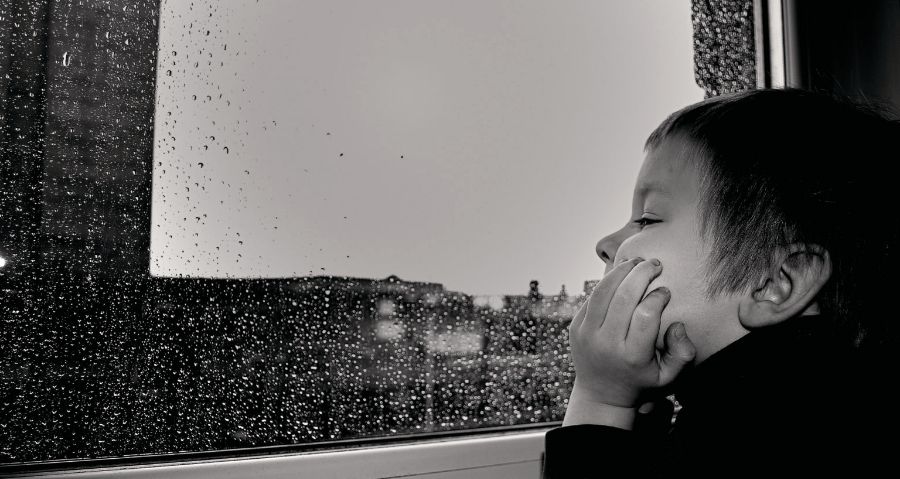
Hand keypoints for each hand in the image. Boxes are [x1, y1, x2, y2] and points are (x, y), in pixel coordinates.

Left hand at [563, 258, 694, 425]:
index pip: (646, 315)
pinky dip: (607, 282)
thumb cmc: (641, 381)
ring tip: (637, 262)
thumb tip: (676, 324)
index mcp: (632, 356)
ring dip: (621, 270)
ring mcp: (587, 334)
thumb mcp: (669, 377)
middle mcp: (607, 344)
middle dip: (642, 273)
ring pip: (603, 291)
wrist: (601, 395)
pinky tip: (621, 274)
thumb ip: (683, 353)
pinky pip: (592, 297)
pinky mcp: (575, 327)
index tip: (666, 291)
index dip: (658, 296)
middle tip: (655, 264)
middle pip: (624, 296)